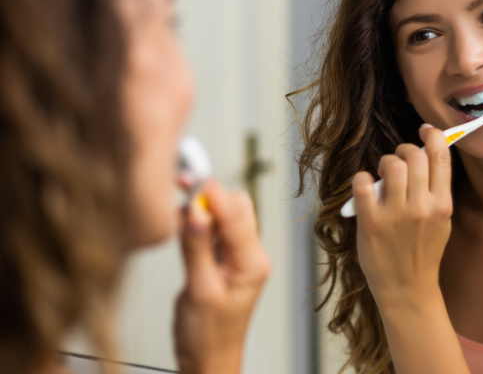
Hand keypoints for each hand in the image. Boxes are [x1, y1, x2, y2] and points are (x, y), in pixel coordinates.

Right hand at [173, 180, 270, 373]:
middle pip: (236, 206)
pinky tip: (180, 226)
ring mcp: (238, 256)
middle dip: (209, 195)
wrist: (208, 359)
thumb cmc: (208, 336)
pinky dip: (197, 223)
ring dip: (201, 208)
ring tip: (177, 211)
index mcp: (252, 262)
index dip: (212, 193)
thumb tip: (195, 210)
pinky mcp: (224, 259)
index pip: (236, 214)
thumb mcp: (200, 290)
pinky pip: (213, 230)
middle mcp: (250, 255)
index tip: (189, 179)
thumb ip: (197, 248)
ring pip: (224, 215)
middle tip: (180, 187)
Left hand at [353, 124, 452, 308]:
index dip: (432, 136)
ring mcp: (395, 215)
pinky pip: (362, 184)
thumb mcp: (442, 221)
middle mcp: (421, 207)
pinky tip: (364, 187)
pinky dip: (361, 180)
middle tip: (398, 162)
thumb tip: (426, 153)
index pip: (441, 156)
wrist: (407, 288)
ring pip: (390, 165)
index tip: (424, 131)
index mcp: (442, 204)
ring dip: (384, 163)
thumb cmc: (422, 251)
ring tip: (382, 175)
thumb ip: (436, 190)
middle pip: (414, 155)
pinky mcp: (371, 223)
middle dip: (404, 151)